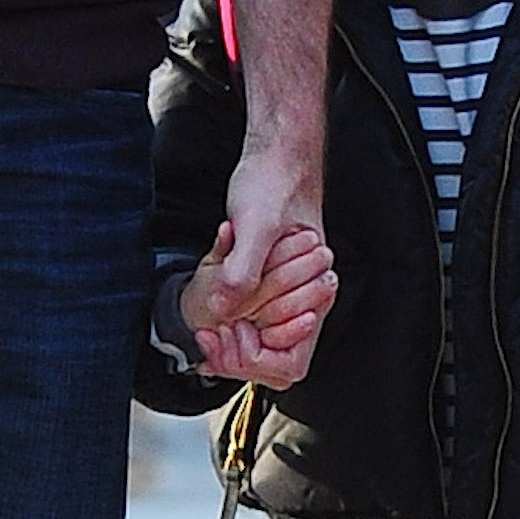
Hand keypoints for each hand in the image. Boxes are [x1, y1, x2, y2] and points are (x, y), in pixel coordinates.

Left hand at [187, 144, 335, 384]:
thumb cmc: (276, 181)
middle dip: (236, 352)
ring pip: (259, 339)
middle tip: (208, 333)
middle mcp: (303, 299)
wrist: (277, 155)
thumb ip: (243, 269)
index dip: (254, 362)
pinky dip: (225, 309)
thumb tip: (225, 311)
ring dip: (229, 331)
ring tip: (208, 312)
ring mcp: (285, 292)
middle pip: (272, 360)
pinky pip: (248, 313)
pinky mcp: (267, 279)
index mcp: (311, 292)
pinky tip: (211, 290)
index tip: (223, 341)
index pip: (289, 363)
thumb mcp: (255, 224)